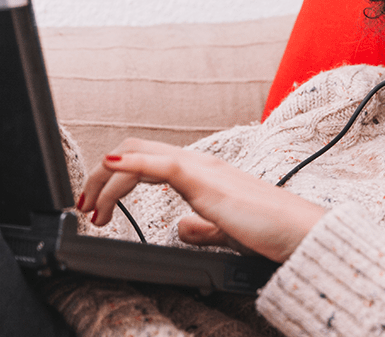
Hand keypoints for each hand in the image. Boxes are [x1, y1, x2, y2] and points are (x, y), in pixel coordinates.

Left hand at [77, 138, 325, 262]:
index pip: (146, 161)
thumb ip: (202, 228)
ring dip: (106, 180)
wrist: (299, 234)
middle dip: (100, 177)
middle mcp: (198, 164)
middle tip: (85, 206)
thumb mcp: (225, 231)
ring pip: (138, 154)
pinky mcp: (204, 180)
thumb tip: (181, 229)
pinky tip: (111, 169)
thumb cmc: (270, 232)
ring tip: (92, 209)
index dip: (115, 180)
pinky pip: (160, 163)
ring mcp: (201, 168)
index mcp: (201, 174)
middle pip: (134, 150)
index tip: (98, 208)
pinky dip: (130, 163)